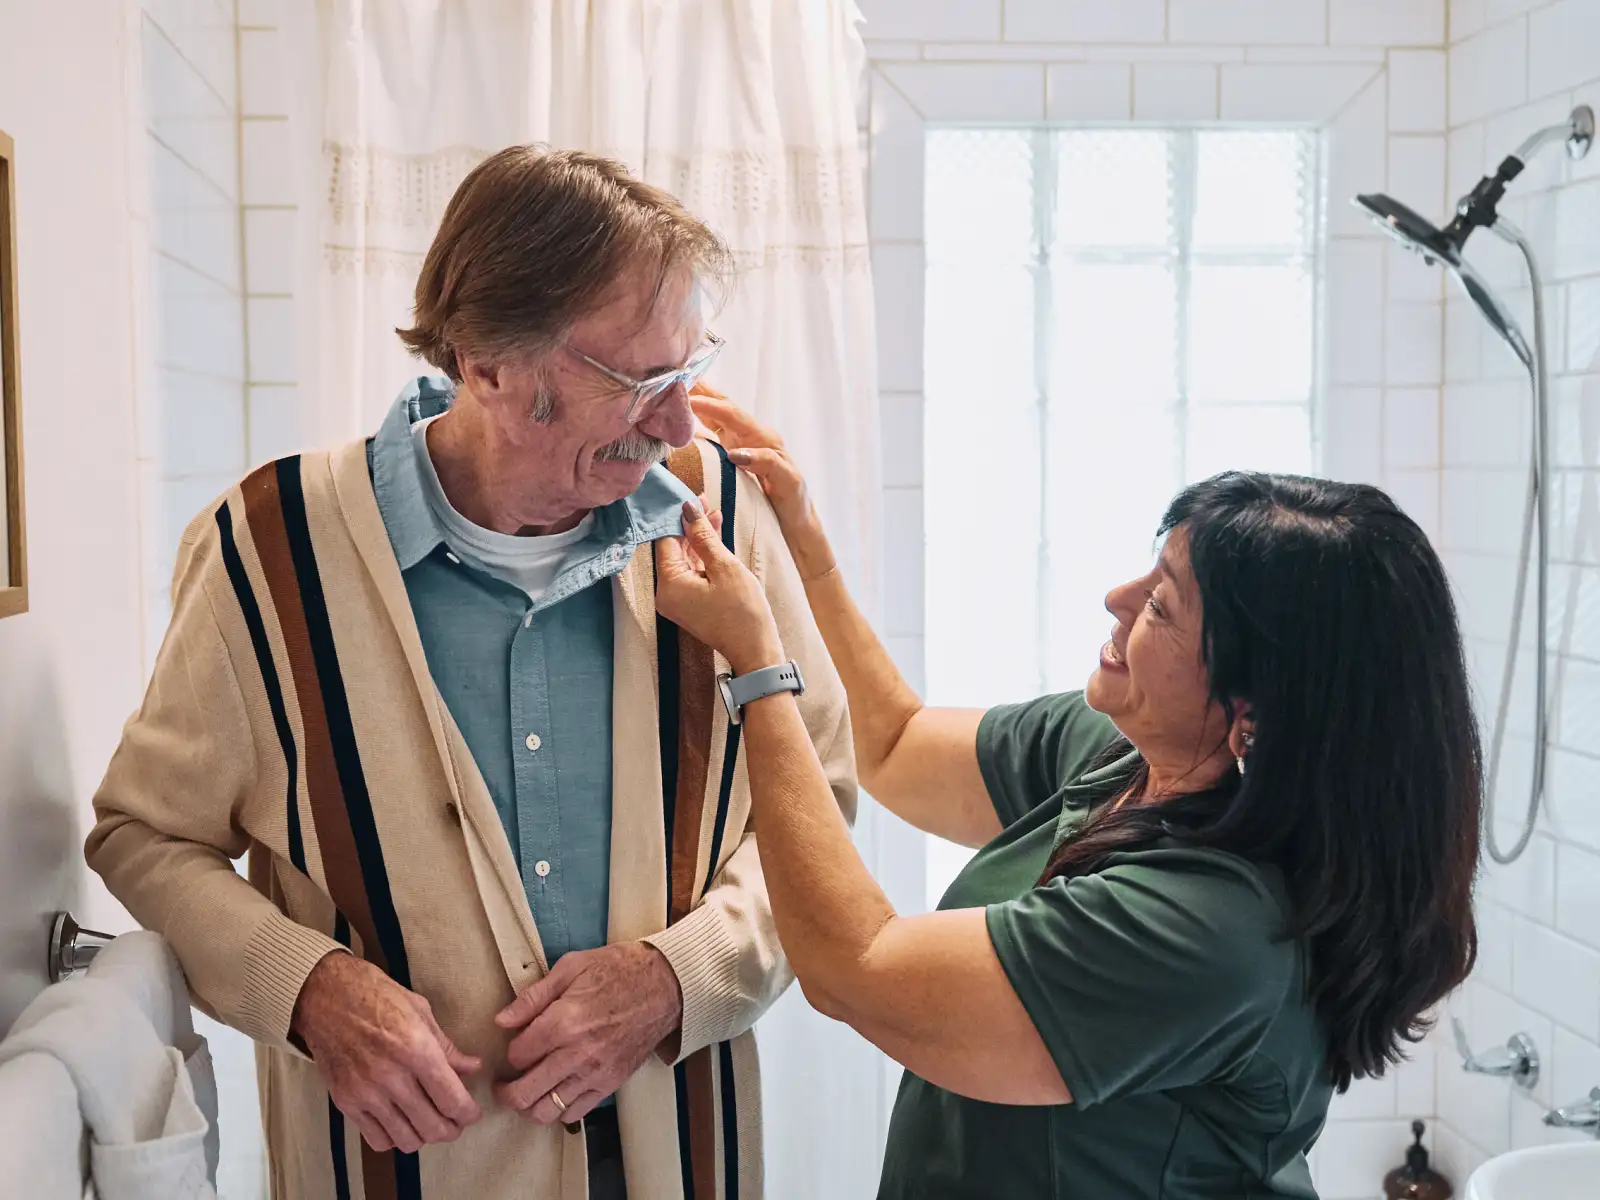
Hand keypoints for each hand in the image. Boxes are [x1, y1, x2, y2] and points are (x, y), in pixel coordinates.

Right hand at [292, 952, 482, 1152]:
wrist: (324, 996)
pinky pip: (376, 1139)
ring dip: (424, 1137)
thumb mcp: (420, 1011)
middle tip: (455, 1122)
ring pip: (406, 1140)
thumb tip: (472, 1068)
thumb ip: (447, 1047)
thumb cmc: (375, 995)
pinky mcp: (345, 1102)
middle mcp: (391, 1076)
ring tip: (429, 1123)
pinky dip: (394, 1138)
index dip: (468, 1114)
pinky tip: (400, 1123)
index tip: (472, 1113)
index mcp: (416, 1049)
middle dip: (451, 1130)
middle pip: (432, 1127)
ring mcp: (366, 1093)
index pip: (452, 1100)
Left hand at [492, 943, 682, 1124]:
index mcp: (564, 1022)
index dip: (509, 1051)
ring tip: (527, 1091)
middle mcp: (577, 1054)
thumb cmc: (620, 970)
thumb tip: (502, 1019)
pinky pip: (575, 1113)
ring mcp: (596, 1073)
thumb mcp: (572, 967)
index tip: (514, 1044)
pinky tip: (556, 1092)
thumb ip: (533, 997)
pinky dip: (559, 1110)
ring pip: (546, 1111)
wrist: (666, 985)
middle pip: (524, 1093)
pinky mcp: (611, 1084)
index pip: (517, 1055)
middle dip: (506, 1091)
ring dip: (529, 1105)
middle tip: (503, 1083)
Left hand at [656, 499, 783, 673]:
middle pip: (673, 549)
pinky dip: (702, 556)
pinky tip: (714, 537)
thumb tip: (688, 509)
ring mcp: (677, 600)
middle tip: (707, 501)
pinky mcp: (689, 604)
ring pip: (683, 559)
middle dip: (690, 525)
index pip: (666, 539)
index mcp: (669, 584)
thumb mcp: (725, 567)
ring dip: (698, 538)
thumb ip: (704, 537)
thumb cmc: (743, 612)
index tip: (694, 496)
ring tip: (714, 514)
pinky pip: (691, 573)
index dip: (679, 516)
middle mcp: (666, 594)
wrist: (756, 651)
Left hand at [690, 392, 836, 582]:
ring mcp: (775, 454)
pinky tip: (735, 455)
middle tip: (679, 379)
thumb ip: (710, 450)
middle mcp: (759, 438)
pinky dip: (752, 456)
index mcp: (743, 436)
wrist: (795, 526)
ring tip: (696, 405)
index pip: (717, 405)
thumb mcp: (730, 470)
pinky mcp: (787, 476)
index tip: (669, 375)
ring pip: (747, 426)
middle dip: (703, 392)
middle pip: (728, 407)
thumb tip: (676, 439)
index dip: (695, 390)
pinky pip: (769, 461)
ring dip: (721, 413)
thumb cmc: (761, 496)